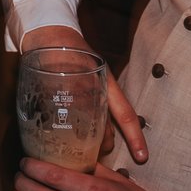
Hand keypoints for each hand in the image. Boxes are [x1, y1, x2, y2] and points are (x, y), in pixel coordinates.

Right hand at [18, 24, 145, 162]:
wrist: (48, 32)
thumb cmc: (74, 53)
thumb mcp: (95, 71)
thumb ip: (101, 98)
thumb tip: (107, 132)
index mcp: (107, 82)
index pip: (125, 115)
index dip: (135, 137)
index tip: (142, 157)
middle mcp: (92, 87)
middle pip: (102, 128)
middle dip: (102, 145)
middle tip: (98, 154)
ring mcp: (70, 91)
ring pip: (80, 128)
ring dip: (80, 142)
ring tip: (76, 148)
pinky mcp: (50, 92)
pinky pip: (57, 121)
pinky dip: (57, 131)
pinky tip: (54, 134)